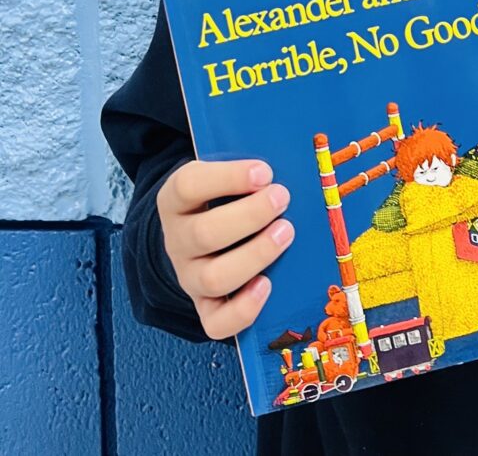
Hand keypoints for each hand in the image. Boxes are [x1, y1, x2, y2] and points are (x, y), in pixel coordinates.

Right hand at [156, 159, 293, 339]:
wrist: (201, 233)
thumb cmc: (224, 197)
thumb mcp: (226, 177)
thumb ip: (249, 172)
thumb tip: (293, 163)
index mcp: (176, 199)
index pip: (188, 185)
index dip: (227, 178)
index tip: (264, 172)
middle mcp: (178, 240)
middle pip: (204, 234)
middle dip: (250, 216)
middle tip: (282, 198)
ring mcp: (189, 277)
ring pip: (213, 278)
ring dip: (255, 255)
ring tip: (285, 232)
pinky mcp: (205, 307)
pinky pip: (216, 323)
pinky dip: (243, 309)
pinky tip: (267, 285)